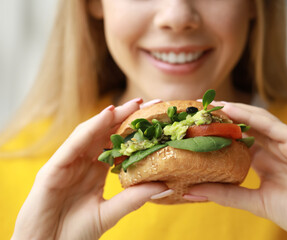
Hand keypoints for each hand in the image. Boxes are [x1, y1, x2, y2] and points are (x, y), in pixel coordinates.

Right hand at [12, 98, 168, 239]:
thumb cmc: (74, 233)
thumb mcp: (108, 213)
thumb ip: (133, 199)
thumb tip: (163, 186)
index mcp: (95, 170)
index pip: (117, 144)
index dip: (135, 131)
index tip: (157, 120)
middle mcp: (82, 162)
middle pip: (105, 133)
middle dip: (127, 116)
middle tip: (150, 103)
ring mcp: (67, 163)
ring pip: (90, 133)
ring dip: (111, 117)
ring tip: (133, 104)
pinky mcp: (52, 169)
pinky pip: (73, 144)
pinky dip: (90, 129)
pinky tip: (107, 116)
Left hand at [185, 102, 286, 238]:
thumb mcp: (254, 202)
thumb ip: (226, 194)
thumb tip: (192, 191)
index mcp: (263, 159)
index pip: (237, 140)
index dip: (217, 132)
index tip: (194, 128)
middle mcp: (273, 147)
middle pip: (245, 125)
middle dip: (222, 117)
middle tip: (198, 110)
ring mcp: (286, 142)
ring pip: (256, 119)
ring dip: (234, 111)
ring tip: (210, 105)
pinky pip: (273, 124)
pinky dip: (251, 115)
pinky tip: (231, 109)